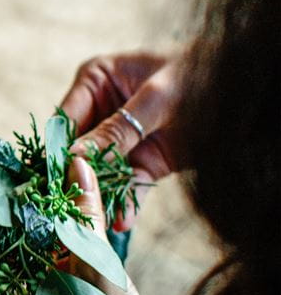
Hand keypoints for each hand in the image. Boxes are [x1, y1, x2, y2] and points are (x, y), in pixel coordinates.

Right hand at [59, 53, 183, 230]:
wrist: (243, 91)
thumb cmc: (199, 74)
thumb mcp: (157, 98)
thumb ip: (117, 129)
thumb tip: (76, 157)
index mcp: (95, 81)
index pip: (65, 120)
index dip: (56, 148)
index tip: (51, 175)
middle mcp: (101, 112)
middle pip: (77, 150)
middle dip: (75, 177)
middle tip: (67, 203)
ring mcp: (120, 140)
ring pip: (99, 172)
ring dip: (98, 195)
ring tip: (93, 218)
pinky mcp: (142, 163)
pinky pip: (127, 185)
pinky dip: (125, 204)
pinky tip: (121, 220)